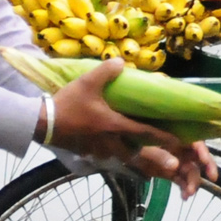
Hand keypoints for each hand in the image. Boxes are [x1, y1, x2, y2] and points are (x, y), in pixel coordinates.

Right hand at [41, 59, 218, 197]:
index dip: (163, 138)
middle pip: (137, 152)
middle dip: (151, 154)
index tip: (178, 142)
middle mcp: (111, 143)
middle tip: (164, 156)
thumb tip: (122, 61)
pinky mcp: (89, 155)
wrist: (42, 124)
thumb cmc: (68, 104)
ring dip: (133, 156)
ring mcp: (99, 152)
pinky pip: (109, 159)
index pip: (145, 133)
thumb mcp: (87, 82)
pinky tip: (115, 151)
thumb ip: (107, 71)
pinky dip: (117, 157)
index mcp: (114, 125)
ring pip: (123, 158)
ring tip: (139, 150)